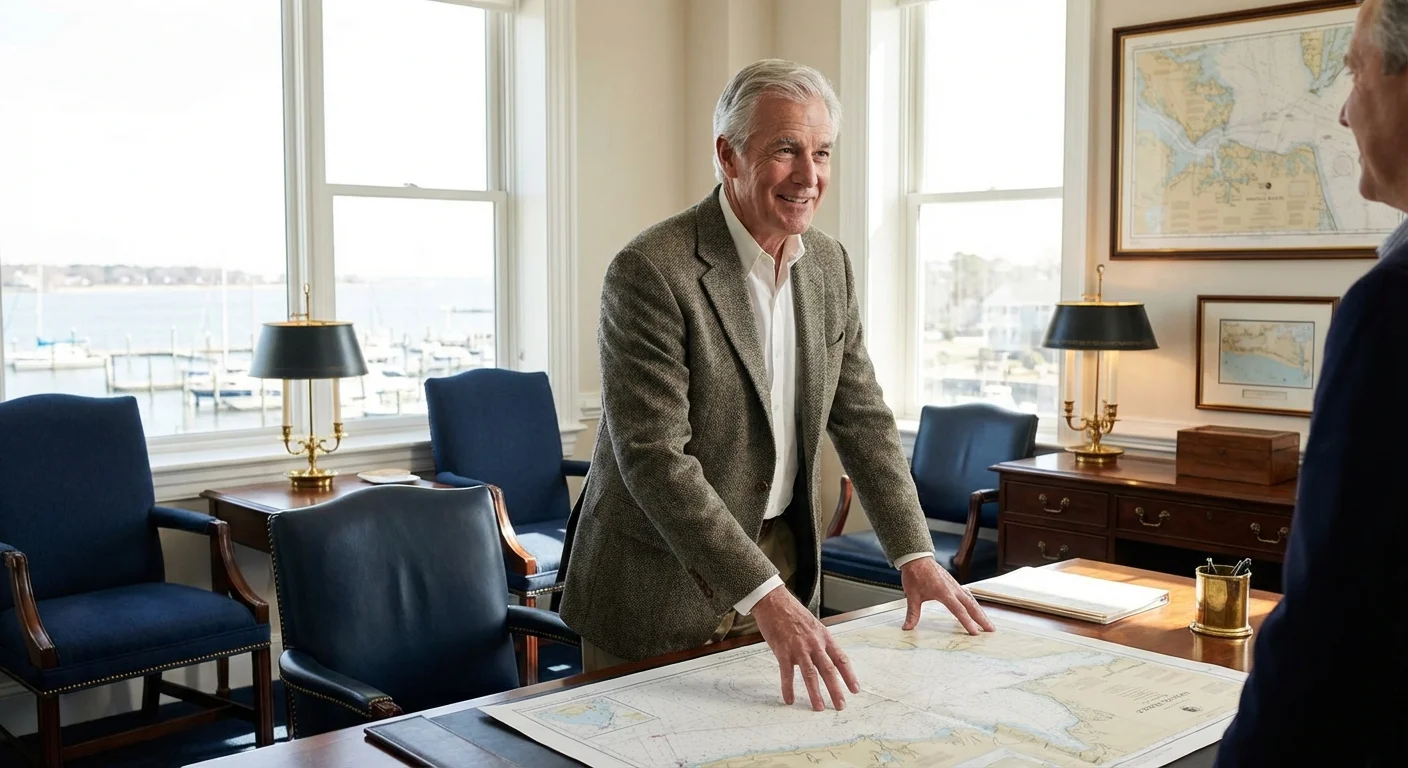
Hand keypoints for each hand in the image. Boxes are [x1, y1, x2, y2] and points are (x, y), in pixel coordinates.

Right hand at [751, 586, 859, 711]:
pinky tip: (789, 699)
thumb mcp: (813, 625)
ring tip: (818, 707)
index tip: (854, 689)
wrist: (774, 601)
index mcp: (824, 637)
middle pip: (828, 670)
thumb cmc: (792, 611)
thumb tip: (821, 658)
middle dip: (836, 690)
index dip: (849, 676)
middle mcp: (814, 644)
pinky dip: (788, 688)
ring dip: (815, 693)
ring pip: (810, 675)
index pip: (841, 659)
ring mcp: (799, 648)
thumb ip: (818, 642)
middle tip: (840, 705)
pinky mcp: (783, 651)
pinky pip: (787, 673)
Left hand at [900, 556, 994, 634]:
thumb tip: (907, 627)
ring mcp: (954, 585)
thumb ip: (912, 613)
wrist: (916, 558)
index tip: (975, 632)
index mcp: (944, 592)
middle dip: (981, 618)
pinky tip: (974, 609)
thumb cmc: (915, 574)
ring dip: (980, 611)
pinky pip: (967, 595)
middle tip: (991, 629)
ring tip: (987, 623)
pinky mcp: (953, 583)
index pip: (959, 610)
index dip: (967, 622)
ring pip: (971, 600)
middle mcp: (953, 588)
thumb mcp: (912, 595)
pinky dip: (973, 604)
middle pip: (971, 605)